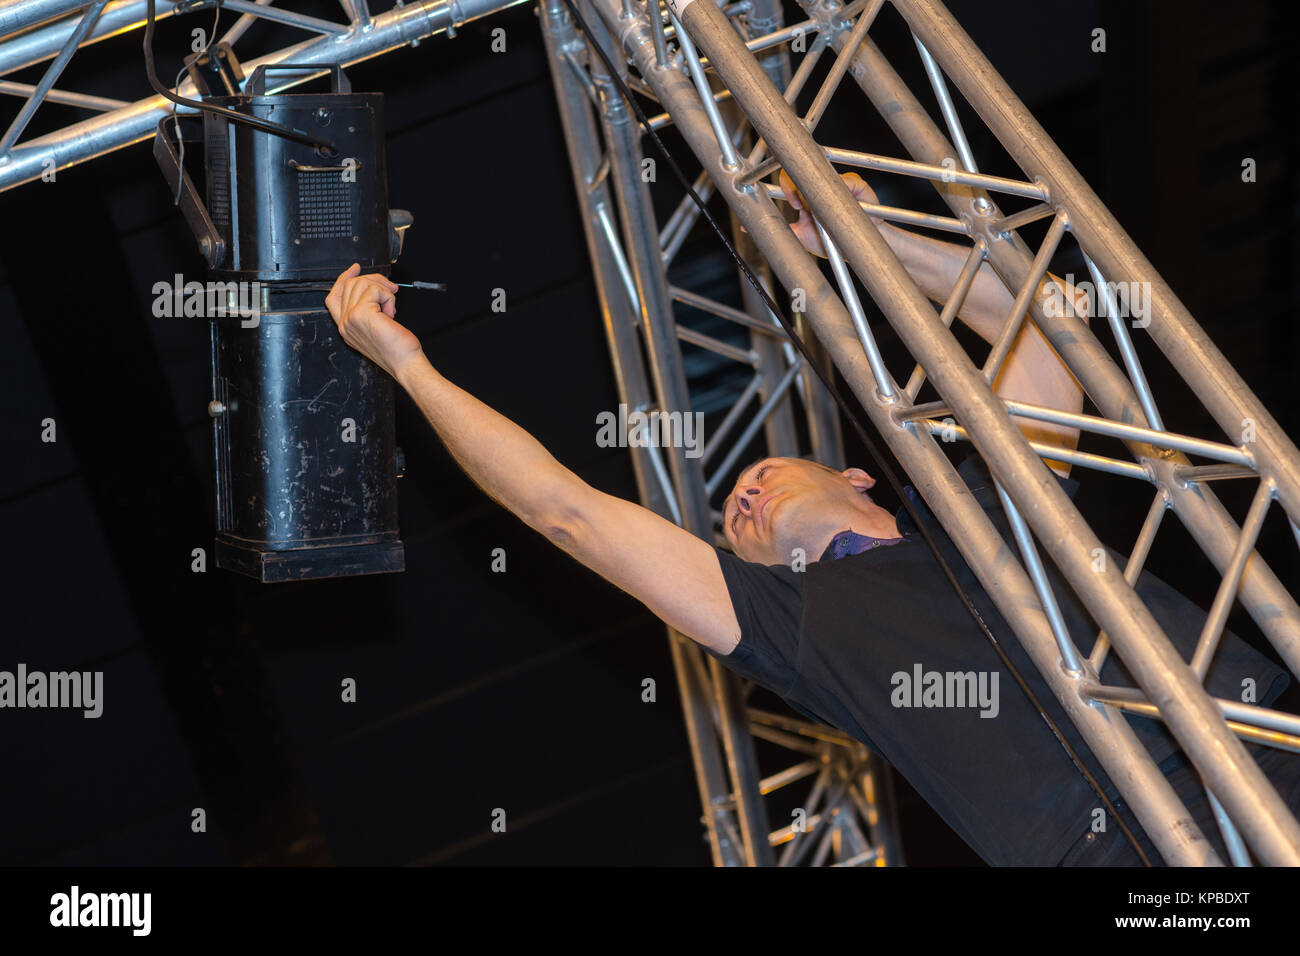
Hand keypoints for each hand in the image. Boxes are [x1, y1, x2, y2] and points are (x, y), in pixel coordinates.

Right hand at [325, 263, 424, 379]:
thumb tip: (374, 286)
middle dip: (374, 280)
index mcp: (345, 328)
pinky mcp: (360, 313)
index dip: (343, 279)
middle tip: (391, 289)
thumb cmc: (397, 349)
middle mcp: (344, 324)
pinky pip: (375, 290)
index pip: (333, 297)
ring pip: (362, 284)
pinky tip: (391, 313)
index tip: (356, 269)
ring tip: (391, 309)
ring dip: (383, 290)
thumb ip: (368, 309)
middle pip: (349, 285)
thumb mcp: (377, 326)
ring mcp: (349, 318)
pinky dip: (388, 297)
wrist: (405, 363)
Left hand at [780, 169, 882, 257]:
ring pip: (826, 174)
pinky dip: (845, 189)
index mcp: (806, 193)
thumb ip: (780, 230)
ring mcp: (838, 181)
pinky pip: (849, 179)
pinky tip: (846, 204)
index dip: (788, 185)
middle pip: (805, 170)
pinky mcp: (856, 184)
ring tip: (824, 208)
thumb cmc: (832, 241)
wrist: (856, 248)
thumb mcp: (801, 236)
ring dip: (823, 192)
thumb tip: (750, 228)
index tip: (794, 204)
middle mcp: (821, 184)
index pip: (791, 177)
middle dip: (802, 185)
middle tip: (801, 205)